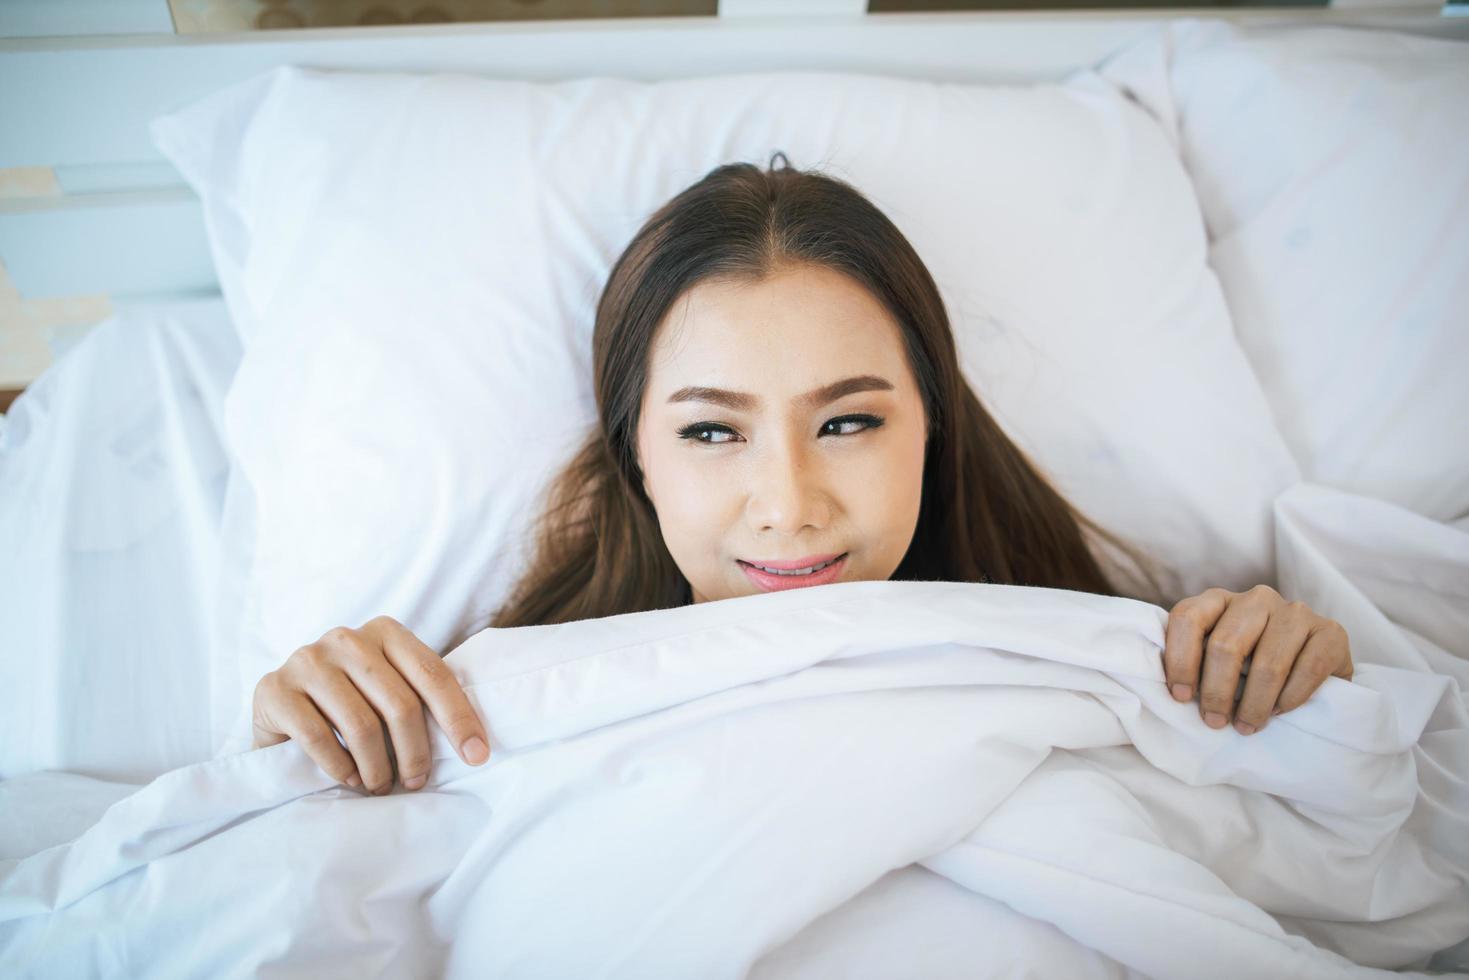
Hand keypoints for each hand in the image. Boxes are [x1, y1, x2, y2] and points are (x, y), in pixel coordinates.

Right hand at [251, 615, 490, 793]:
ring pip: (362, 725)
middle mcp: (346, 638)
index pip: (433, 674)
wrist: (278, 711)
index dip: (459, 718)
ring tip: (381, 786)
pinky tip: (350, 779)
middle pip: (400, 704)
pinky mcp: (274, 688)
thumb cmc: (348, 703)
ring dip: (378, 768)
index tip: (478, 756)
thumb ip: (419, 698)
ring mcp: (307, 660)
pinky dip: (341, 767)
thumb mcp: (387, 689)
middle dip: (416, 753)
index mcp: (385, 631)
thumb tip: (474, 744)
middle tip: (415, 782)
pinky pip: (319, 738)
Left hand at [1163, 585, 1352, 734]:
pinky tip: (1279, 712)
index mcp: (1218, 600)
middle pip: (1225, 645)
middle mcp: (1256, 599)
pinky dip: (1290, 698)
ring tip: (1247, 727)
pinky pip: (1308, 669)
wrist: (1316, 664)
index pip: (1188, 618)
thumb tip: (1174, 693)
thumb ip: (1196, 662)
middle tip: (1215, 722)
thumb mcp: (1219, 658)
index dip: (1180, 660)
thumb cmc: (1252, 666)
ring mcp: (1295, 612)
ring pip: (1267, 663)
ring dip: (1253, 704)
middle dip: (1216, 692)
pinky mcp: (1331, 631)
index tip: (1180, 697)